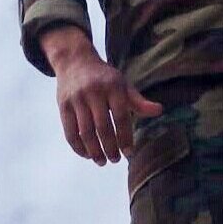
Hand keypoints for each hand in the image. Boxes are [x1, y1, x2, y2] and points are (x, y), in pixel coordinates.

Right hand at [41, 26, 163, 164]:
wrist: (75, 62)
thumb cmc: (104, 78)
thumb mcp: (122, 85)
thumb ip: (138, 101)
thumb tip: (159, 110)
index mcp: (113, 86)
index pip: (121, 116)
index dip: (125, 137)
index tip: (129, 153)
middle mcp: (94, 91)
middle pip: (102, 127)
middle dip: (110, 147)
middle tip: (115, 160)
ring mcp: (76, 99)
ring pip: (85, 132)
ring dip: (94, 151)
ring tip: (102, 161)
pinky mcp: (63, 106)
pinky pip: (70, 132)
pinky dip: (78, 147)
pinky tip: (87, 155)